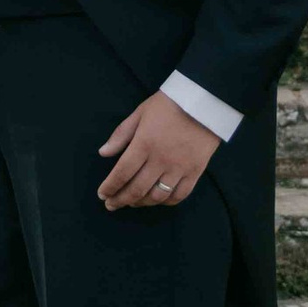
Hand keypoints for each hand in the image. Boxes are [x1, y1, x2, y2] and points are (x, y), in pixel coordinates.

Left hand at [98, 90, 220, 213]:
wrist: (204, 101)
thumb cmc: (168, 104)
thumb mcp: (140, 113)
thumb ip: (121, 134)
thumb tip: (103, 153)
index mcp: (144, 144)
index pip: (122, 173)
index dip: (110, 187)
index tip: (102, 195)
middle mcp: (160, 160)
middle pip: (137, 189)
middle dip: (121, 200)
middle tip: (111, 205)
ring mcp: (179, 168)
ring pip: (157, 196)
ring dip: (141, 203)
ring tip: (132, 203)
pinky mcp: (195, 172)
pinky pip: (179, 195)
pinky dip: (166, 202)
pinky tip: (157, 200)